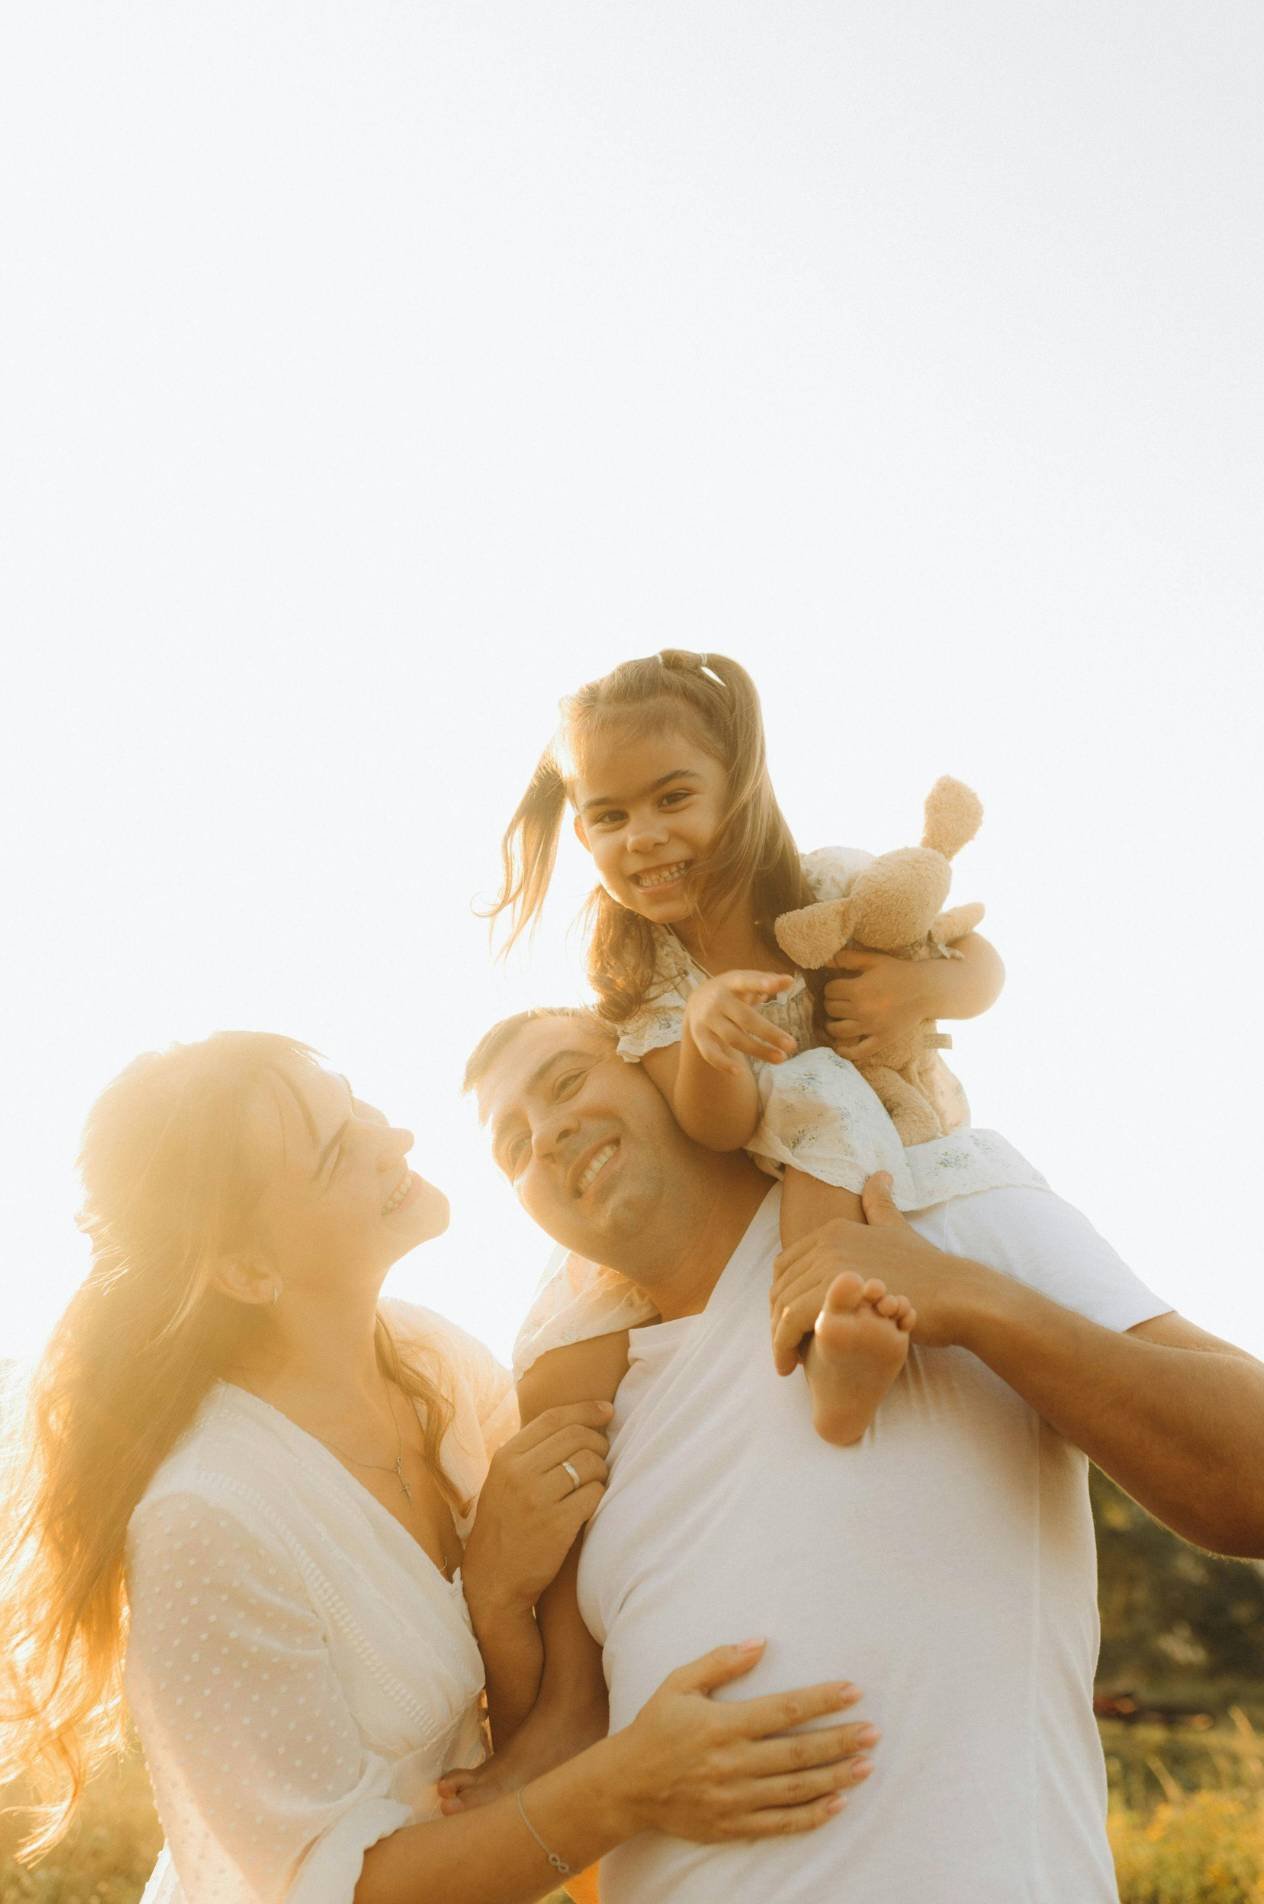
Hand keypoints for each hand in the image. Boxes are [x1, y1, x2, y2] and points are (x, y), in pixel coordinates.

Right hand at [461, 1402, 611, 1620]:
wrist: (492, 1581)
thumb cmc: (504, 1527)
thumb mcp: (503, 1481)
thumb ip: (530, 1453)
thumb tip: (576, 1422)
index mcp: (506, 1457)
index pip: (553, 1418)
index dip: (586, 1410)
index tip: (608, 1410)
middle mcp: (519, 1473)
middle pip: (576, 1437)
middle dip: (599, 1442)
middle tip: (603, 1455)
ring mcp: (537, 1499)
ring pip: (590, 1464)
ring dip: (602, 1471)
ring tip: (596, 1482)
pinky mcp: (557, 1525)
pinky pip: (594, 1494)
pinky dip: (599, 1495)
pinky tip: (591, 1504)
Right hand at [612, 1641, 877, 1840]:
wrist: (627, 1784)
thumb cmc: (656, 1726)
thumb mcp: (679, 1683)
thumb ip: (720, 1662)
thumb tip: (761, 1643)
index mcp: (723, 1725)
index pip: (784, 1710)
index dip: (822, 1700)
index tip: (853, 1691)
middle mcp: (732, 1763)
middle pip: (798, 1752)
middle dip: (840, 1741)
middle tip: (874, 1732)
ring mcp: (734, 1798)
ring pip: (796, 1789)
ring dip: (835, 1777)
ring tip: (867, 1766)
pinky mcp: (732, 1825)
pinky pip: (780, 1824)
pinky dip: (811, 1816)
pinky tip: (837, 1805)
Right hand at [683, 971, 797, 1075]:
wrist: (698, 999)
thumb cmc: (733, 991)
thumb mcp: (747, 981)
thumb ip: (769, 981)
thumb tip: (790, 981)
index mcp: (732, 983)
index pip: (746, 981)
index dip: (759, 983)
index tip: (773, 985)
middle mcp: (717, 1000)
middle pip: (745, 1018)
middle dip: (769, 1033)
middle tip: (792, 1045)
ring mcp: (707, 1019)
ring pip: (733, 1038)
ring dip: (757, 1050)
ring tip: (781, 1058)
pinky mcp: (699, 1036)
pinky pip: (710, 1053)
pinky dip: (722, 1063)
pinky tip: (739, 1072)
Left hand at [770, 1175, 986, 1359]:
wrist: (954, 1294)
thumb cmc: (928, 1269)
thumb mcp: (898, 1228)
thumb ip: (880, 1204)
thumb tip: (880, 1175)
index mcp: (832, 1230)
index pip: (785, 1266)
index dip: (781, 1296)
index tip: (786, 1322)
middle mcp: (826, 1243)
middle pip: (781, 1287)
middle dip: (775, 1320)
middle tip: (782, 1348)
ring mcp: (830, 1266)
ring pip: (783, 1307)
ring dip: (777, 1339)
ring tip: (785, 1364)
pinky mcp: (835, 1294)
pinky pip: (795, 1322)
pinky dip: (785, 1345)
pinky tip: (793, 1365)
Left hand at [822, 950, 928, 1059]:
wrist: (926, 990)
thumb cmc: (899, 972)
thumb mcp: (874, 960)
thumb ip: (848, 958)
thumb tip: (826, 961)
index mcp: (858, 989)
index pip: (830, 991)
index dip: (831, 987)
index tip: (838, 987)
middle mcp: (862, 1010)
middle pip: (831, 1009)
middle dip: (832, 1003)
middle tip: (839, 1001)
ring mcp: (872, 1027)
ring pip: (837, 1030)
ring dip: (832, 1025)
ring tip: (836, 1020)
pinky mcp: (882, 1039)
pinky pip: (858, 1052)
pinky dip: (845, 1052)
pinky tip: (839, 1047)